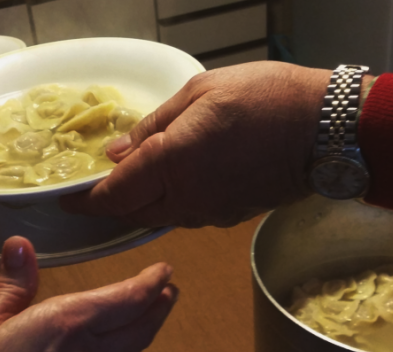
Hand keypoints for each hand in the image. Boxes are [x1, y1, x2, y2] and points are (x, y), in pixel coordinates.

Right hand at [0, 236, 177, 351]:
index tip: (163, 269)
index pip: (128, 298)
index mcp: (66, 327)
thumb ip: (9, 289)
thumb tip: (22, 248)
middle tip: (169, 288)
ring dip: (148, 330)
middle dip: (160, 304)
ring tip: (151, 315)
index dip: (151, 281)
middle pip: (141, 327)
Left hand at [59, 61, 334, 227]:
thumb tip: (118, 152)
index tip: (67, 201)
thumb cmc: (265, 97)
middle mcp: (187, 197)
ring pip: (160, 219)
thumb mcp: (200, 92)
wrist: (325, 129)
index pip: (113, 195)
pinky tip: (174, 185)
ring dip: (140, 207)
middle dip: (109, 207)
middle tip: (96, 192)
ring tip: (133, 186)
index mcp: (172, 163)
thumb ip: (153, 126)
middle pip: (132, 215)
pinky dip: (170, 206)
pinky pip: (188, 216)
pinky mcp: (231, 216)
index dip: (85, 201)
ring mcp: (211, 212)